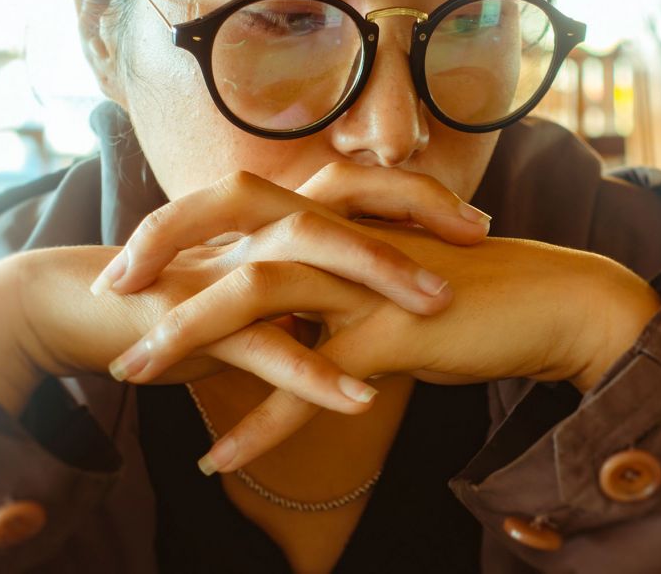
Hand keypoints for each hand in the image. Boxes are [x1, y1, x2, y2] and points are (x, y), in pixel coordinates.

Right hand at [0, 165, 490, 416]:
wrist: (88, 306)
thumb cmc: (186, 293)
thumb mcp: (260, 281)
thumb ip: (313, 280)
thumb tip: (377, 293)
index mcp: (272, 219)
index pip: (353, 187)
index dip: (417, 196)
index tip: (480, 222)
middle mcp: (250, 233)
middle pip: (336, 206)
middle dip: (411, 218)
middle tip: (481, 241)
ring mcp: (220, 272)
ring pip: (299, 264)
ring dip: (372, 282)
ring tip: (436, 310)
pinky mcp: (193, 321)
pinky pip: (259, 347)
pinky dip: (311, 376)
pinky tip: (360, 400)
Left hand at [124, 222, 660, 474]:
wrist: (550, 303)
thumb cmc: (473, 291)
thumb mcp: (392, 276)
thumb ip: (338, 280)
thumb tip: (292, 304)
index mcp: (340, 221)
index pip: (243, 200)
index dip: (181, 223)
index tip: (134, 262)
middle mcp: (345, 240)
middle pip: (235, 222)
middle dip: (163, 253)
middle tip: (110, 295)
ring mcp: (367, 283)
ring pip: (259, 295)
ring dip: (188, 336)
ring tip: (134, 377)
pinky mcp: (392, 334)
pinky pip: (310, 384)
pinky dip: (261, 424)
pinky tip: (218, 460)